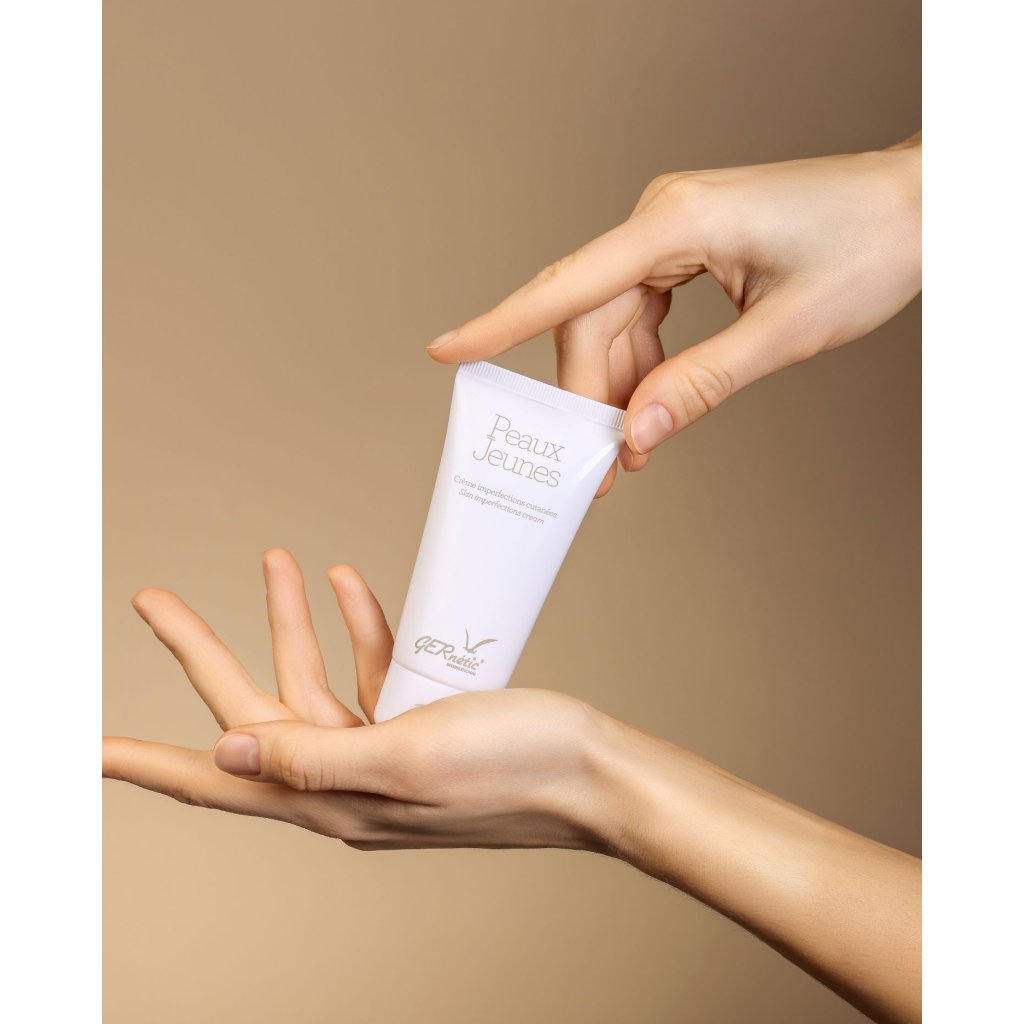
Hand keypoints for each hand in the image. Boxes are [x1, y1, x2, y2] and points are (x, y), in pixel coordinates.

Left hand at [103, 548, 612, 850]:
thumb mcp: (408, 758)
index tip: (88, 750)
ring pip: (311, 680)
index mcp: (333, 799)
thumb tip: (225, 756)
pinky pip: (369, 672)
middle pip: (253, 711)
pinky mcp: (418, 724)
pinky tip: (347, 586)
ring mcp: (383, 751)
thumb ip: (312, 759)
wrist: (594, 775)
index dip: (146, 764)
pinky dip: (357, 627)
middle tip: (153, 600)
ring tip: (276, 558)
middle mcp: (347, 781)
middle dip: (202, 650)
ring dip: (288, 619)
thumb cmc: (516, 769)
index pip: (217, 781)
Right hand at [427, 135, 920, 493]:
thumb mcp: (785, 332)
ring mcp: (674, 233)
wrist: (924, 205)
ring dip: (616, 388)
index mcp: (677, 223)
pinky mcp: (689, 249)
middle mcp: (663, 220)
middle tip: (595, 469)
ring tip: (629, 451)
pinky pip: (643, 315)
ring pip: (612, 322)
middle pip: (588, 318)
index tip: (448, 350)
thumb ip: (701, 385)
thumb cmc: (871, 245)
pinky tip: (651, 405)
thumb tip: (635, 436)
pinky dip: (642, 366)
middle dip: (586, 396)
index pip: (569, 284)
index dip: (501, 323)